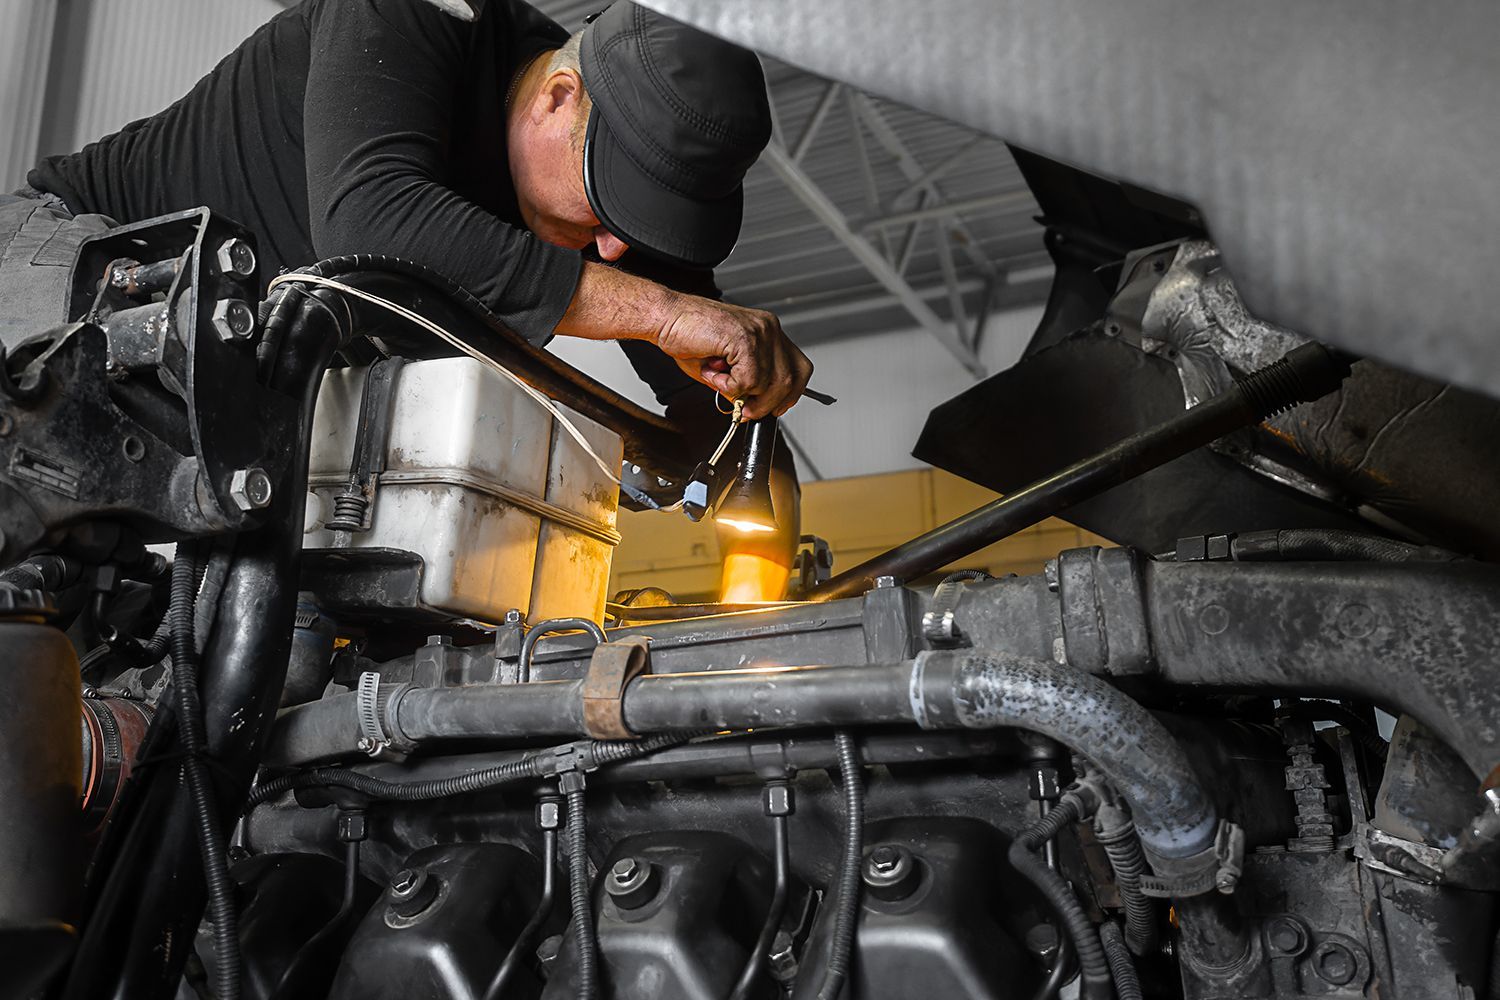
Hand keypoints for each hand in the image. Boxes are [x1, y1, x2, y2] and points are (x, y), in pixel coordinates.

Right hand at [653, 295, 812, 418]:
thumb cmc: (688, 335)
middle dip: (768, 403)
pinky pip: (748, 380)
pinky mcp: (744, 338)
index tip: (774, 407)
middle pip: (791, 379)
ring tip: (717, 379)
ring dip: (741, 393)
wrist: (666, 318)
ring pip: (770, 383)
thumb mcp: (722, 368)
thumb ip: (742, 385)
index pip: (799, 367)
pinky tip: (712, 371)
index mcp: (767, 331)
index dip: (790, 393)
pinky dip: (727, 386)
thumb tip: (751, 407)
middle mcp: (768, 328)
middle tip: (745, 410)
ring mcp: (759, 331)